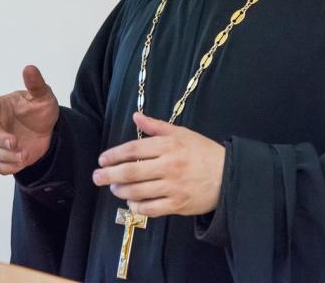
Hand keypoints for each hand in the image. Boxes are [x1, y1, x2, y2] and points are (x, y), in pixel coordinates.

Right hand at [0, 65, 58, 174]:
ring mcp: (0, 142)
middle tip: (15, 143)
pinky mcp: (6, 157)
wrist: (49, 129)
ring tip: (25, 155)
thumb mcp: (43, 95)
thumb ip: (35, 84)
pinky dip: (8, 168)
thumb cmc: (41, 108)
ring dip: (8, 156)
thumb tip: (29, 68)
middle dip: (1, 140)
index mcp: (2, 107)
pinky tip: (21, 163)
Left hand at [92, 112, 225, 216]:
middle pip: (131, 171)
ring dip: (121, 190)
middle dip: (109, 174)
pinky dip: (137, 206)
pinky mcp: (177, 205)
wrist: (228, 176)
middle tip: (97, 177)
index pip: (134, 148)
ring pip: (137, 191)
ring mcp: (173, 187)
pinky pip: (150, 208)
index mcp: (169, 145)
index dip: (114, 154)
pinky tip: (131, 201)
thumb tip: (136, 116)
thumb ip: (156, 126)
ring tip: (114, 187)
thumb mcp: (182, 133)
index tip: (102, 159)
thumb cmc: (203, 152)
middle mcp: (169, 166)